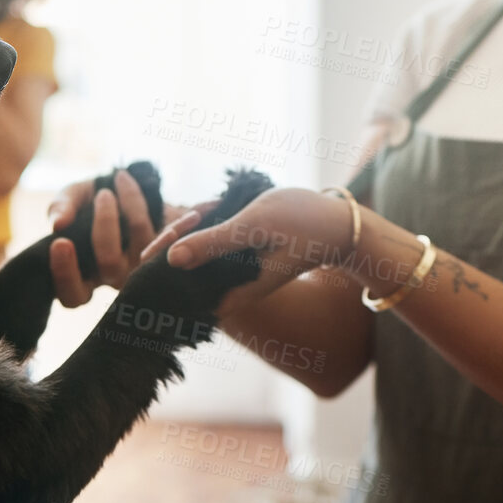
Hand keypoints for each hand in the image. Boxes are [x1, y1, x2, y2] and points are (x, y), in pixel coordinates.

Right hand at [45, 169, 186, 306]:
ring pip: (140, 244)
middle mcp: (113, 277)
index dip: (65, 275)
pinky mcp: (163, 249)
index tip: (60, 242)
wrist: (125, 189)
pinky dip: (142, 202)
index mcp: (84, 277)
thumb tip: (58, 224)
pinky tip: (127, 181)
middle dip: (106, 227)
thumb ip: (61, 208)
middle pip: (110, 265)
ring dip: (129, 206)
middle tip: (102, 196)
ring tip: (117, 180)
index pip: (73, 295)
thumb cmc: (89, 200)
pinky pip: (159, 229)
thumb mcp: (71, 199)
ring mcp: (141, 266)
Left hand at [141, 187, 357, 308]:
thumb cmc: (303, 224)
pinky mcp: (236, 259)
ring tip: (212, 208)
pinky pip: (208, 242)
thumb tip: (170, 258)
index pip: (179, 293)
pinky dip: (207, 222)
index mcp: (232, 295)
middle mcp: (229, 289)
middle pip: (181, 272)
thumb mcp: (254, 228)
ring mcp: (232, 274)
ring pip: (193, 252)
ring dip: (194, 226)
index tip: (173, 235)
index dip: (163, 266)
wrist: (338, 225)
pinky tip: (219, 207)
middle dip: (179, 238)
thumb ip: (212, 243)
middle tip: (200, 213)